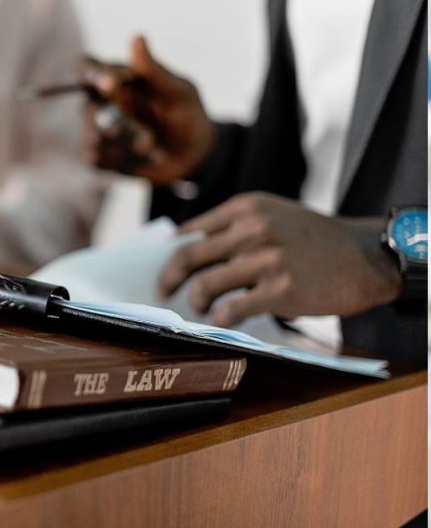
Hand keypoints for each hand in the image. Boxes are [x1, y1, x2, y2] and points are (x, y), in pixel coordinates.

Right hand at [81, 35, 215, 183]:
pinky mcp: (100, 156)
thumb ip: (153, 70)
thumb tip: (136, 36)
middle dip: (113, 120)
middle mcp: (103, 102)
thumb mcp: (178, 92)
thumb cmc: (188, 115)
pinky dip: (117, 159)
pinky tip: (136, 157)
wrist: (194, 157)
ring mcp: (99, 130)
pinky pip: (94, 158)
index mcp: (117, 78)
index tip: (105, 83)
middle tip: (137, 127)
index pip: (87, 67)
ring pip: (90, 135)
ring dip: (122, 143)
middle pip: (86, 107)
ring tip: (148, 145)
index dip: (88, 71)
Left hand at [158, 193, 402, 325]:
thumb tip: (186, 248)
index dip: (170, 254)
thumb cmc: (313, 239)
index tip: (162, 268)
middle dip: (169, 278)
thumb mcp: (273, 214)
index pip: (192, 232)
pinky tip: (222, 320)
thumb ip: (234, 227)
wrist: (365, 256)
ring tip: (200, 308)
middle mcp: (252, 229)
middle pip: (189, 257)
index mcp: (245, 207)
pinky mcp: (281, 289)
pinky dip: (220, 318)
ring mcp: (266, 259)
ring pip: (206, 284)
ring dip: (195, 301)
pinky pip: (233, 308)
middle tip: (163, 291)